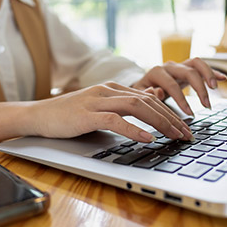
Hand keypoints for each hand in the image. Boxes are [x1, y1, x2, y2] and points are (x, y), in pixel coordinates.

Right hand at [25, 82, 193, 142]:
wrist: (39, 115)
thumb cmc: (69, 114)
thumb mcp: (100, 106)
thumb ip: (124, 102)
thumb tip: (152, 98)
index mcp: (112, 89)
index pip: (148, 98)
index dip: (169, 112)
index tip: (184, 127)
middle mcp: (107, 91)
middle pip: (147, 101)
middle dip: (171, 118)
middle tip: (186, 134)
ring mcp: (97, 101)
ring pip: (136, 107)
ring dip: (159, 122)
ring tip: (174, 135)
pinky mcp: (87, 114)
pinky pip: (115, 120)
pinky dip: (133, 129)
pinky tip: (147, 138)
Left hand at [131, 57, 226, 114]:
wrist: (141, 84)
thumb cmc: (141, 92)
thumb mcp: (140, 96)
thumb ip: (148, 94)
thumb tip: (159, 92)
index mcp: (156, 72)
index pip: (172, 85)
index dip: (182, 100)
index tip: (190, 113)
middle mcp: (168, 66)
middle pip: (188, 71)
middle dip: (199, 89)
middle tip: (206, 105)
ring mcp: (178, 65)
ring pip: (197, 63)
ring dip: (208, 74)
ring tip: (214, 89)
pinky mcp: (186, 68)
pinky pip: (201, 66)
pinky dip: (212, 71)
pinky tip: (223, 79)